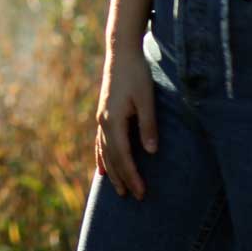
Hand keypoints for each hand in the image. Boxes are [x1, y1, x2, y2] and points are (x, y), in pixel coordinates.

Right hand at [95, 46, 157, 199]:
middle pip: (111, 157)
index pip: (122, 156)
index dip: (132, 175)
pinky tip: (101, 167)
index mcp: (113, 120)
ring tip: (117, 189)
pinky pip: (100, 141)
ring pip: (104, 150)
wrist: (121, 52)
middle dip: (122, 178)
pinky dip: (101, 156)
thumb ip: (148, 125)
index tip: (141, 193)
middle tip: (133, 197)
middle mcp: (104, 121)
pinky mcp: (104, 113)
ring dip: (111, 170)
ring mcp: (101, 117)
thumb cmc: (136, 73)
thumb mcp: (146, 98)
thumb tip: (151, 152)